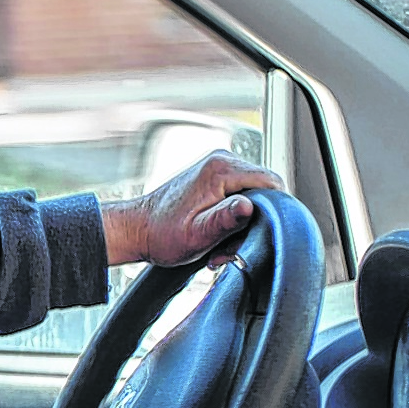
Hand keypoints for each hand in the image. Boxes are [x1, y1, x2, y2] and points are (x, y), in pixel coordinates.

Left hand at [102, 151, 284, 267]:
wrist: (136, 230)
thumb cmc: (161, 234)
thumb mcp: (197, 234)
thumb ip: (225, 220)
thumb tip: (250, 207)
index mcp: (221, 169)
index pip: (273, 184)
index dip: (272, 213)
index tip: (254, 235)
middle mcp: (222, 160)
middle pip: (263, 191)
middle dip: (254, 222)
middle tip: (230, 246)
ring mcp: (217, 167)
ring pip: (252, 196)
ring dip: (241, 223)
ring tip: (219, 244)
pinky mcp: (213, 177)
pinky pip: (238, 196)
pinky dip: (231, 218)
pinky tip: (216, 234)